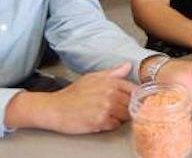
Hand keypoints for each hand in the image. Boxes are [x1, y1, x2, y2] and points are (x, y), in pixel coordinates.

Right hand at [5, 62, 135, 133]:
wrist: (55, 109)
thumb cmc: (72, 94)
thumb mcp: (92, 77)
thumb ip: (113, 73)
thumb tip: (128, 65)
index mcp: (110, 81)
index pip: (134, 89)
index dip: (136, 96)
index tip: (134, 100)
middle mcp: (110, 93)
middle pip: (132, 103)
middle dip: (128, 107)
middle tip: (118, 109)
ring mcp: (106, 108)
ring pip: (126, 115)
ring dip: (120, 117)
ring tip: (108, 115)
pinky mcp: (101, 121)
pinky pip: (116, 125)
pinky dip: (112, 125)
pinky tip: (102, 121)